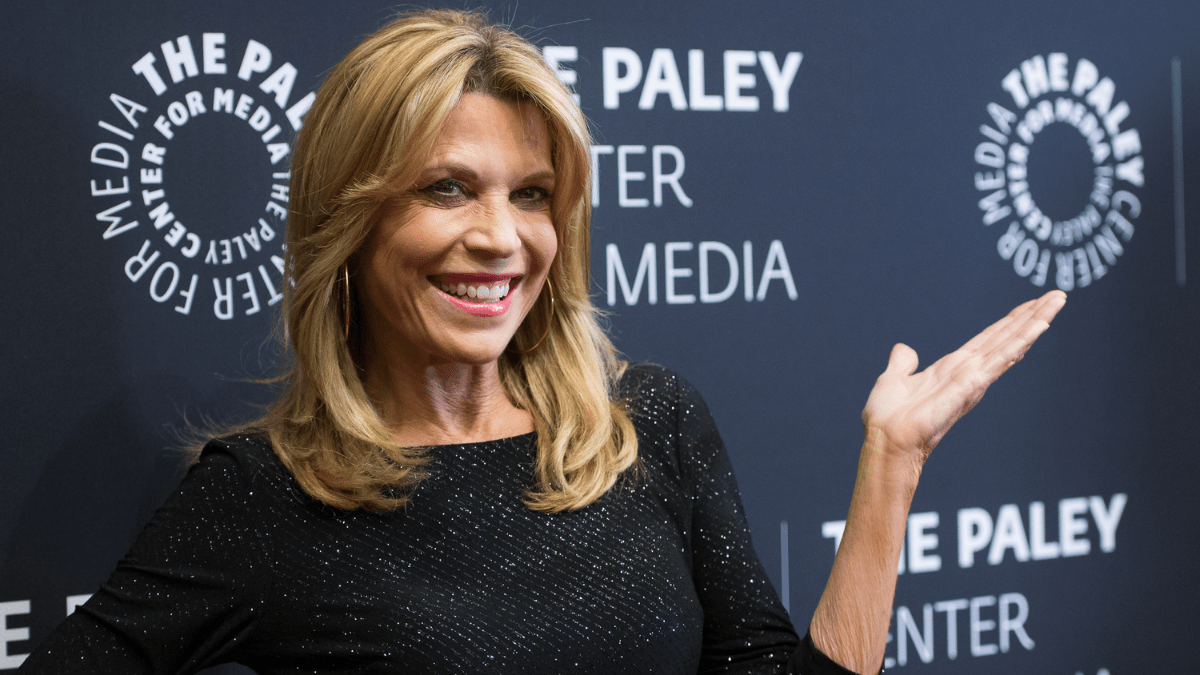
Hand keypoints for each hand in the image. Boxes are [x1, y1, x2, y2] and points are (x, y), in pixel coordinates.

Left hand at [861, 291, 1066, 467]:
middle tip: (1057, 296)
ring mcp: (975, 378)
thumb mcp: (894, 380)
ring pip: (1011, 343)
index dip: (1009, 322)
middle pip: (1006, 337)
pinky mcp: (973, 384)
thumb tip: (904, 349)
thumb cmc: (888, 418)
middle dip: (1032, 317)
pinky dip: (1021, 340)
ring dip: (1035, 322)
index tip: (1030, 305)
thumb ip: (903, 364)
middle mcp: (970, 371)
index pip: (988, 340)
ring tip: (1057, 301)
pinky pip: (1001, 358)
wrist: (886, 438)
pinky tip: (1039, 325)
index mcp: (953, 368)